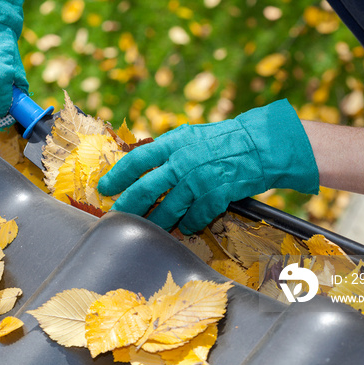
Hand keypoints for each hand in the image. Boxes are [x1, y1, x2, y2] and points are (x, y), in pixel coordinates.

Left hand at [98, 99, 318, 233]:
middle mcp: (182, 161)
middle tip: (117, 216)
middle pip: (146, 190)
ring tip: (148, 229)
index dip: (117, 176)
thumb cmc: (221, 140)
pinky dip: (188, 225)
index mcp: (173, 143)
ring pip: (168, 210)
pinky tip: (185, 227)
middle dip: (128, 206)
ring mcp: (199, 180)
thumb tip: (141, 166)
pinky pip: (194, 219)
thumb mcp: (189, 136)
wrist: (258, 145)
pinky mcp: (216, 196)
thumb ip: (166, 150)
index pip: (137, 160)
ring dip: (156, 223)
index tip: (105, 188)